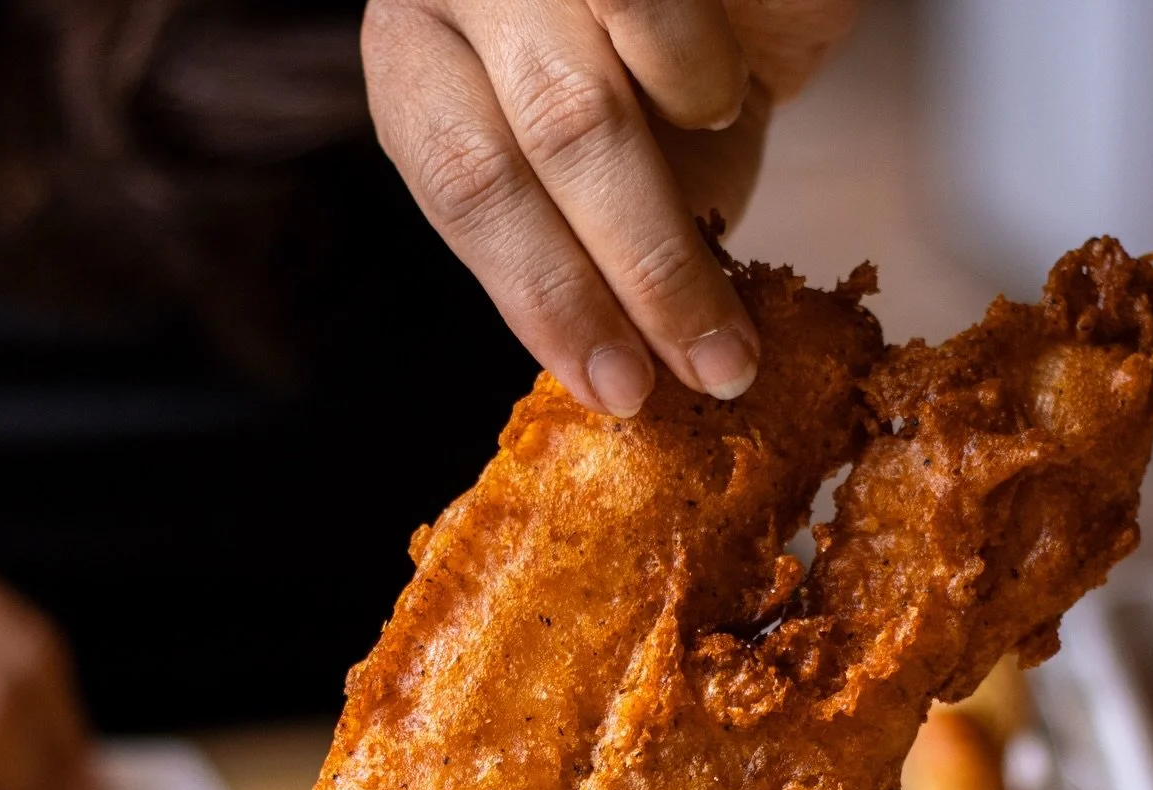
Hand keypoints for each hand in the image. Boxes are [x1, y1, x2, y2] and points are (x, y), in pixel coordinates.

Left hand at [361, 0, 858, 414]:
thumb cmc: (661, 87)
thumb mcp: (610, 188)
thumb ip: (592, 260)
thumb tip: (622, 382)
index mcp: (424, 58)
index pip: (461, 185)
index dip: (544, 299)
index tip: (617, 388)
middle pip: (527, 150)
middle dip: (627, 279)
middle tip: (700, 367)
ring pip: (583, 104)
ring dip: (666, 226)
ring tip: (729, 275)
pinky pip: (651, 11)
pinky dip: (698, 77)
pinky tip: (721, 101)